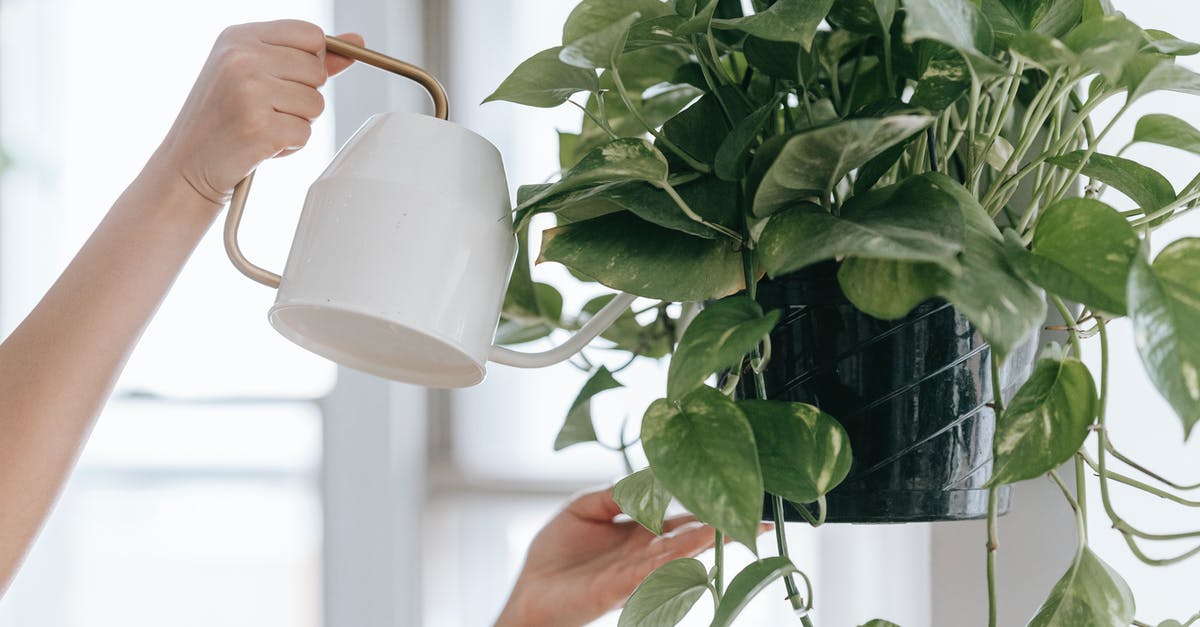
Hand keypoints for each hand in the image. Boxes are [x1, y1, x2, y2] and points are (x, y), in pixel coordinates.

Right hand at [154, 20, 361, 206]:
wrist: (186, 166)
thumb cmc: (223, 120)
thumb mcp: (256, 75)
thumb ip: (307, 57)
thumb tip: (356, 41)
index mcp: (239, 37)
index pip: (310, 34)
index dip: (311, 61)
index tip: (288, 79)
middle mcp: (241, 58)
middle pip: (317, 71)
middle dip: (302, 96)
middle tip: (267, 109)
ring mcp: (249, 91)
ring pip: (316, 104)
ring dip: (296, 122)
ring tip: (262, 125)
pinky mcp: (259, 126)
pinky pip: (305, 133)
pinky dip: (290, 145)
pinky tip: (260, 145)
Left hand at [496, 486, 762, 626]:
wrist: (530, 592)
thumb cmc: (556, 555)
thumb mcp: (584, 508)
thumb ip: (614, 492)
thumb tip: (645, 476)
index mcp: (641, 533)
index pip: (682, 518)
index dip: (707, 507)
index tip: (735, 494)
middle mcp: (644, 554)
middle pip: (688, 538)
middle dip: (718, 528)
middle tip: (753, 517)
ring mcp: (634, 573)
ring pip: (673, 556)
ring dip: (698, 544)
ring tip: (723, 529)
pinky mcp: (617, 590)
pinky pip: (645, 573)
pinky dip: (664, 563)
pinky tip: (681, 551)